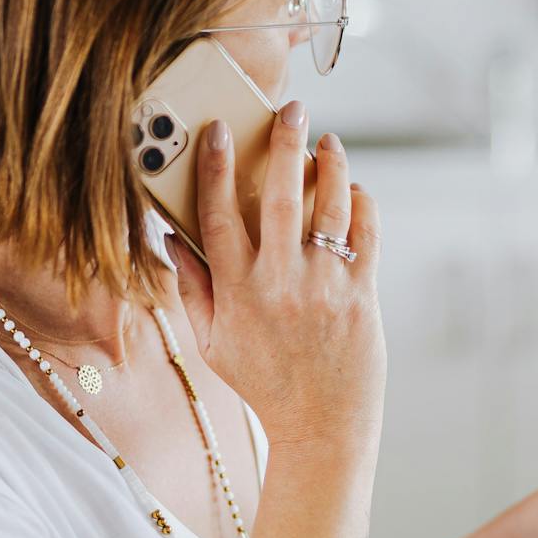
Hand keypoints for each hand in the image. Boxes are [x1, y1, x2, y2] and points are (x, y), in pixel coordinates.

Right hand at [170, 101, 386, 456]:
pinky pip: (367, 233)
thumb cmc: (264, 384)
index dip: (215, 168)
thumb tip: (171, 239)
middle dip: (284, 144)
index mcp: (237, 292)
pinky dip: (362, 203)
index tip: (217, 131)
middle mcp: (280, 283)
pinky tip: (354, 190)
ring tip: (327, 142)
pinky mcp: (362, 294)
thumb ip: (192, 289)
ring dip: (331, 165)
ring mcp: (325, 286)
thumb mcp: (213, 343)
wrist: (321, 426)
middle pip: (281, 196)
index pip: (218, 215)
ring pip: (331, 206)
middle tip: (290, 111)